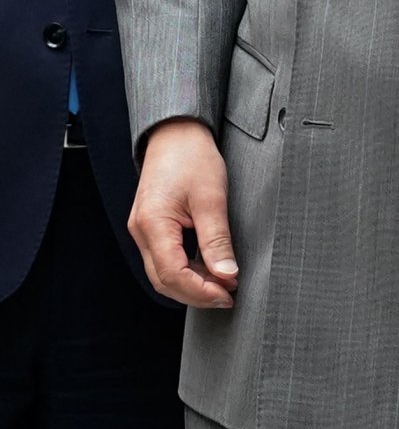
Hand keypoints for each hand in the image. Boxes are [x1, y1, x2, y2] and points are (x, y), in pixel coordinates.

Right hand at [128, 119, 237, 307]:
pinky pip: (164, 259)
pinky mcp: (150, 227)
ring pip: (162, 273)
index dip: (201, 291)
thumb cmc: (191, 157)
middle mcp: (141, 231)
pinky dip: (185, 270)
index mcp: (153, 224)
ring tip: (222, 284)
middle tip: (228, 295)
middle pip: (164, 280)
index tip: (228, 293)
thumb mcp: (211, 198)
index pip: (173, 274)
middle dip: (196, 294)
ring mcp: (143, 230)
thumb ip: (217, 240)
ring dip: (191, 284)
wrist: (176, 133)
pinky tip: (207, 270)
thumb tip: (227, 274)